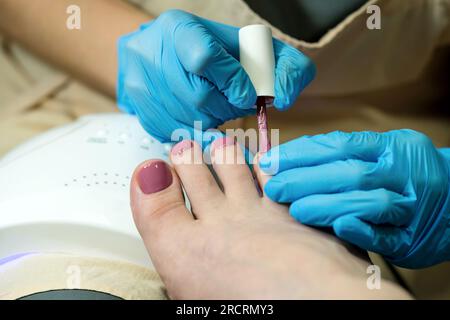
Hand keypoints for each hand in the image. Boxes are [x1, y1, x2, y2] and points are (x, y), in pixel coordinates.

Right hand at [117, 9, 314, 141]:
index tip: (249, 94)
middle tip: (237, 103)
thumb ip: (280, 64)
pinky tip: (201, 116)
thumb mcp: (244, 45)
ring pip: (190, 121)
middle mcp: (152, 55)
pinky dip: (198, 131)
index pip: (205, 58)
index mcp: (179, 29)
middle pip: (199, 97)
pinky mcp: (142, 114)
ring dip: (215, 121)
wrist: (157, 53)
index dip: (233, 81)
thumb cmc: (207, 49)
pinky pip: (178, 135)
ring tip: (218, 107)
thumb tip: (285, 96)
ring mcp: (142, 87)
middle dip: (228, 107)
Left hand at [259, 130, 449, 267]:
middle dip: (307, 180)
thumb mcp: (384, 152)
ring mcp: (411, 206)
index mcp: (392, 148)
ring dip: (328, 205)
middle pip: (350, 173)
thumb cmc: (407, 174)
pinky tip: (339, 227)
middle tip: (275, 188)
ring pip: (369, 202)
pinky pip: (388, 235)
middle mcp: (403, 173)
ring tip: (295, 209)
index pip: (341, 146)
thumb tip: (290, 157)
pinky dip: (363, 230)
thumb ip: (345, 154)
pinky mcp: (414, 238)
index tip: (272, 161)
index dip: (303, 153)